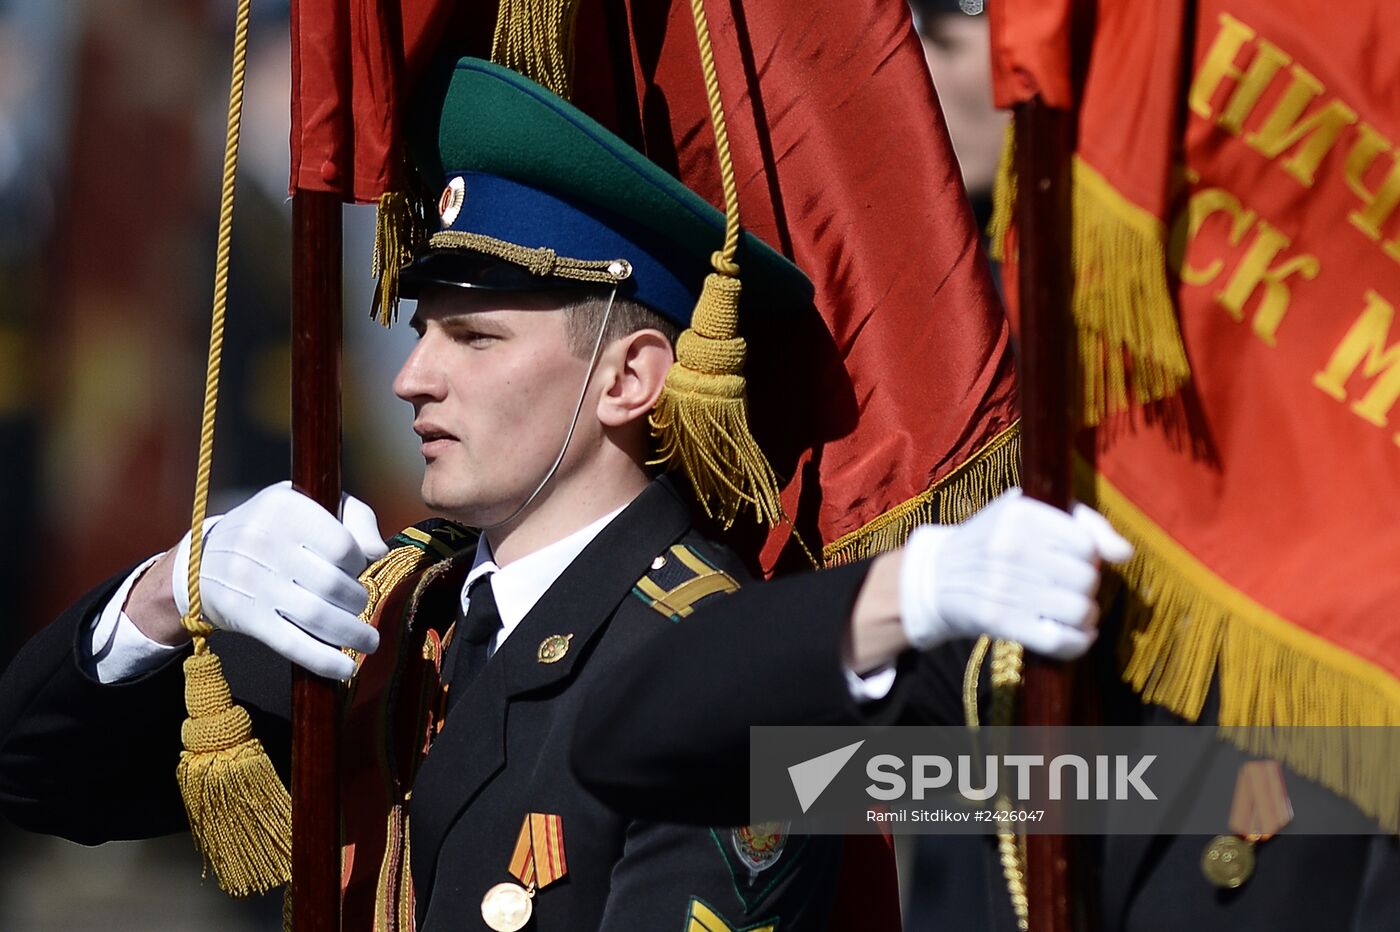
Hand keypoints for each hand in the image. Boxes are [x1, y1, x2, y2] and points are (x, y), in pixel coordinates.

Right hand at [171, 481, 388, 678]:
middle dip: (358, 601)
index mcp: (286, 509)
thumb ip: (354, 516)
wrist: (200, 561)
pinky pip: (292, 643)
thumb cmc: (271, 530)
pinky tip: (345, 667)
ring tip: (368, 641)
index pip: (343, 546)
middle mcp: (267, 543)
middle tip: (359, 605)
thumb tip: (377, 553)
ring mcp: (255, 583)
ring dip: (352, 634)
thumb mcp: (307, 502)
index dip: (358, 563)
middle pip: (334, 584)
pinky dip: (323, 660)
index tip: (354, 569)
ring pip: (318, 616)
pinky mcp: (247, 617)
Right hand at [898, 489, 1132, 659]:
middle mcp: (1011, 546)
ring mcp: (1004, 586)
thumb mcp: (1028, 515)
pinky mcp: (1000, 621)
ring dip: (1086, 618)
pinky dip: (1078, 643)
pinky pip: (1059, 640)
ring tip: (1075, 614)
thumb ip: (1083, 524)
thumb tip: (1124, 553)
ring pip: (1078, 610)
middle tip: (1071, 589)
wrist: (936, 577)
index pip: (1086, 543)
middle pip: (1085, 579)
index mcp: (1020, 512)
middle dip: (1087, 589)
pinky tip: (1077, 636)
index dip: (1089, 556)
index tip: (1074, 560)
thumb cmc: (992, 542)